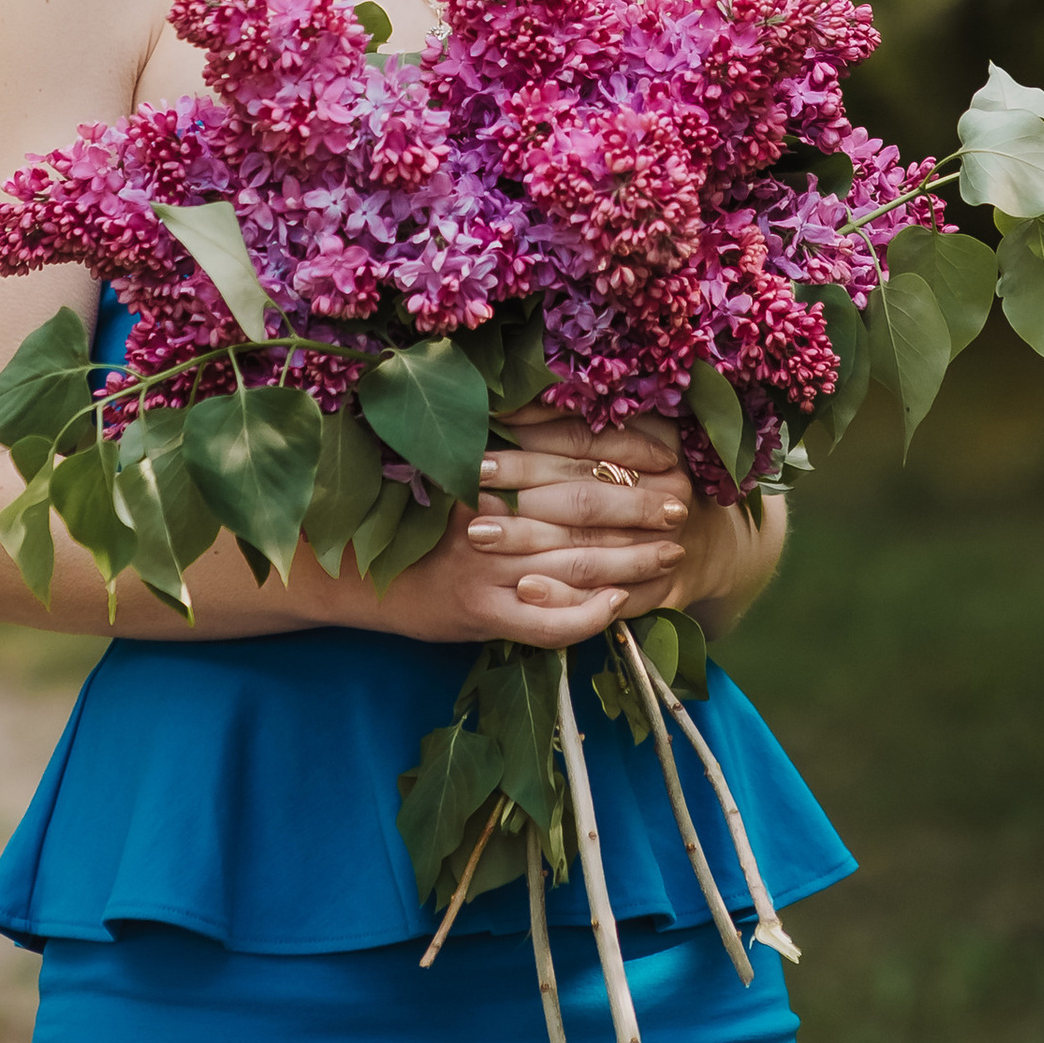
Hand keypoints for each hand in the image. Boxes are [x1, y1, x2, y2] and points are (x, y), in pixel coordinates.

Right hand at [376, 408, 691, 647]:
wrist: (362, 573)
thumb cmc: (418, 514)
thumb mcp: (458, 463)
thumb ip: (511, 447)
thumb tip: (581, 422)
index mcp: (488, 465)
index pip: (574, 454)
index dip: (626, 457)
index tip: (668, 460)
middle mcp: (489, 510)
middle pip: (583, 509)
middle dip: (640, 509)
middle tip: (681, 511)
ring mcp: (486, 565)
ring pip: (576, 563)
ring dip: (630, 559)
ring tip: (669, 556)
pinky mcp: (481, 611)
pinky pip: (546, 621)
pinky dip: (587, 615)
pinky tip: (618, 605)